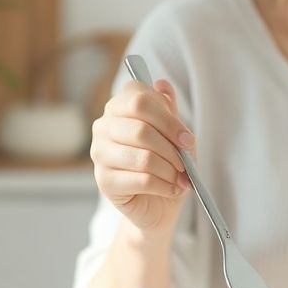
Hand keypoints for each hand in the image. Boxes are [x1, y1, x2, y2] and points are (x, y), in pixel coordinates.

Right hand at [91, 77, 194, 233]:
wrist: (158, 203)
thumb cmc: (166, 163)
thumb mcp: (174, 134)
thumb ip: (169, 110)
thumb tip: (162, 84)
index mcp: (119, 106)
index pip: (140, 100)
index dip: (169, 121)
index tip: (187, 140)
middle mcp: (103, 126)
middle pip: (141, 130)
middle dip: (172, 149)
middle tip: (186, 163)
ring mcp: (99, 153)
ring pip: (143, 157)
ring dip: (170, 170)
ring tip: (180, 178)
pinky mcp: (104, 181)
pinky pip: (141, 180)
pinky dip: (165, 186)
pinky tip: (172, 189)